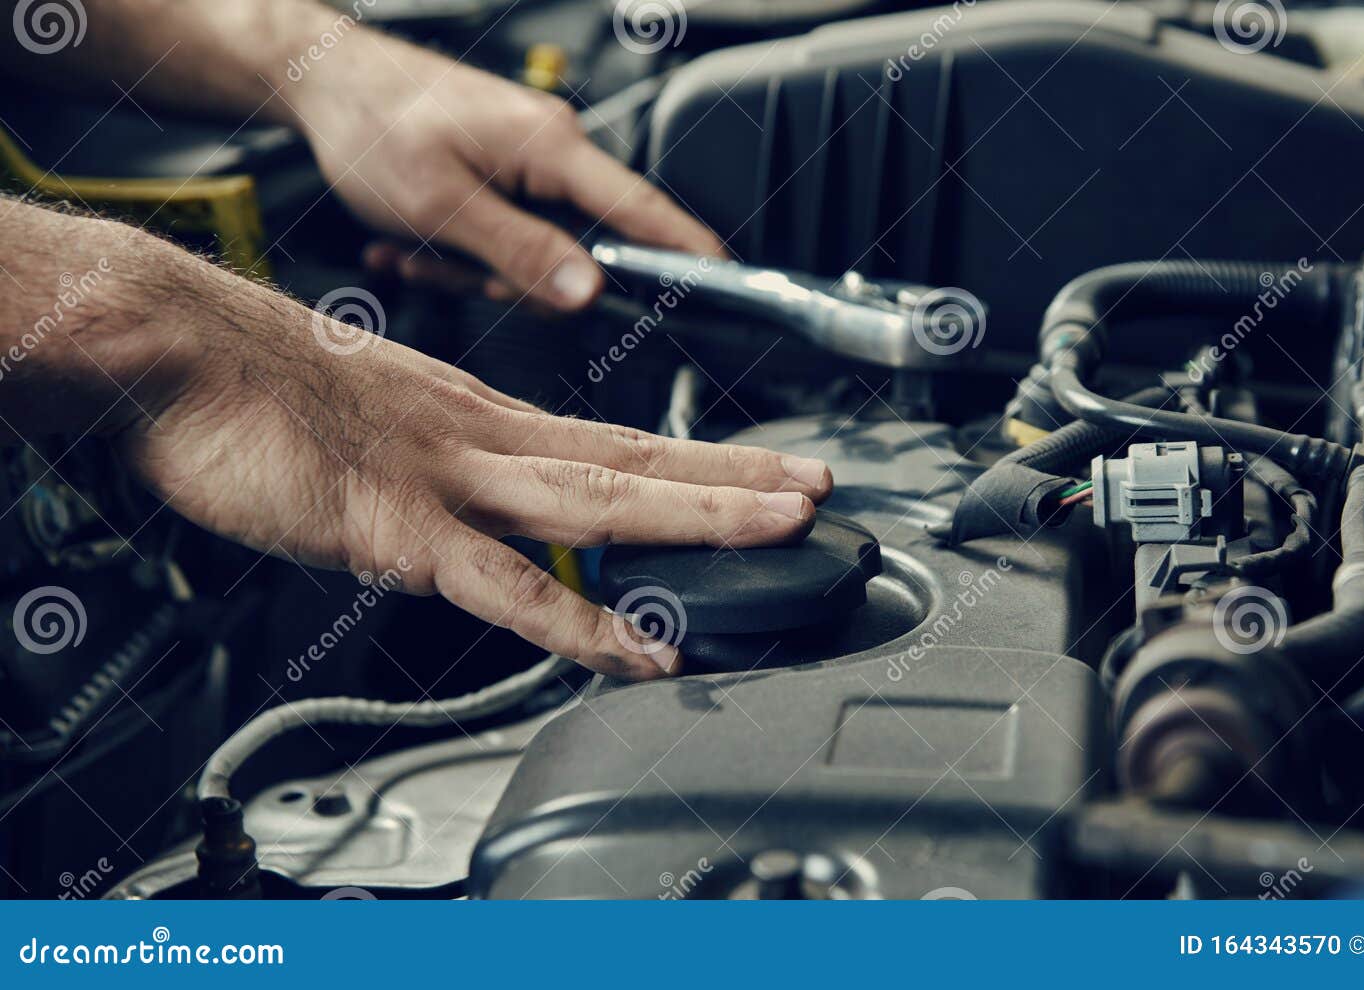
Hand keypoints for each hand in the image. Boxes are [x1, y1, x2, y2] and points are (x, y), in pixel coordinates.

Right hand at [104, 238, 829, 680]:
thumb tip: (478, 514)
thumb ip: (437, 472)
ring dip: (699, 516)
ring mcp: (447, 483)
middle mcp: (483, 443)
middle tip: (821, 487)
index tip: (771, 469)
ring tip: (780, 522)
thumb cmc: (258, 390)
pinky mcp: (395, 528)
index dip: (704, 462)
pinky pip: (504, 586)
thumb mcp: (376, 424)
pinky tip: (637, 648)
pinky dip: (578, 621)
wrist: (173, 352)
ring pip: (600, 504)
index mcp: (480, 422)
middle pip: (636, 464)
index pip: (619, 443)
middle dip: (737, 479)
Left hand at [283, 31, 721, 309]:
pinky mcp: (504, 170)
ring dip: (476, 267)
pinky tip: (413, 242)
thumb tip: (588, 291)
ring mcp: (528, 160)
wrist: (321, 80)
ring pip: (536, 250)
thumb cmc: (372, 124)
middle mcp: (552, 150)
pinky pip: (507, 233)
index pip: (643, 209)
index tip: (723, 281)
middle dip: (517, 279)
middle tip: (456, 269)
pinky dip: (460, 249)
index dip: (687, 251)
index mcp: (552, 149)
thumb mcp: (442, 206)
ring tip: (418, 248)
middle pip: (582, 249)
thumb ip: (521, 253)